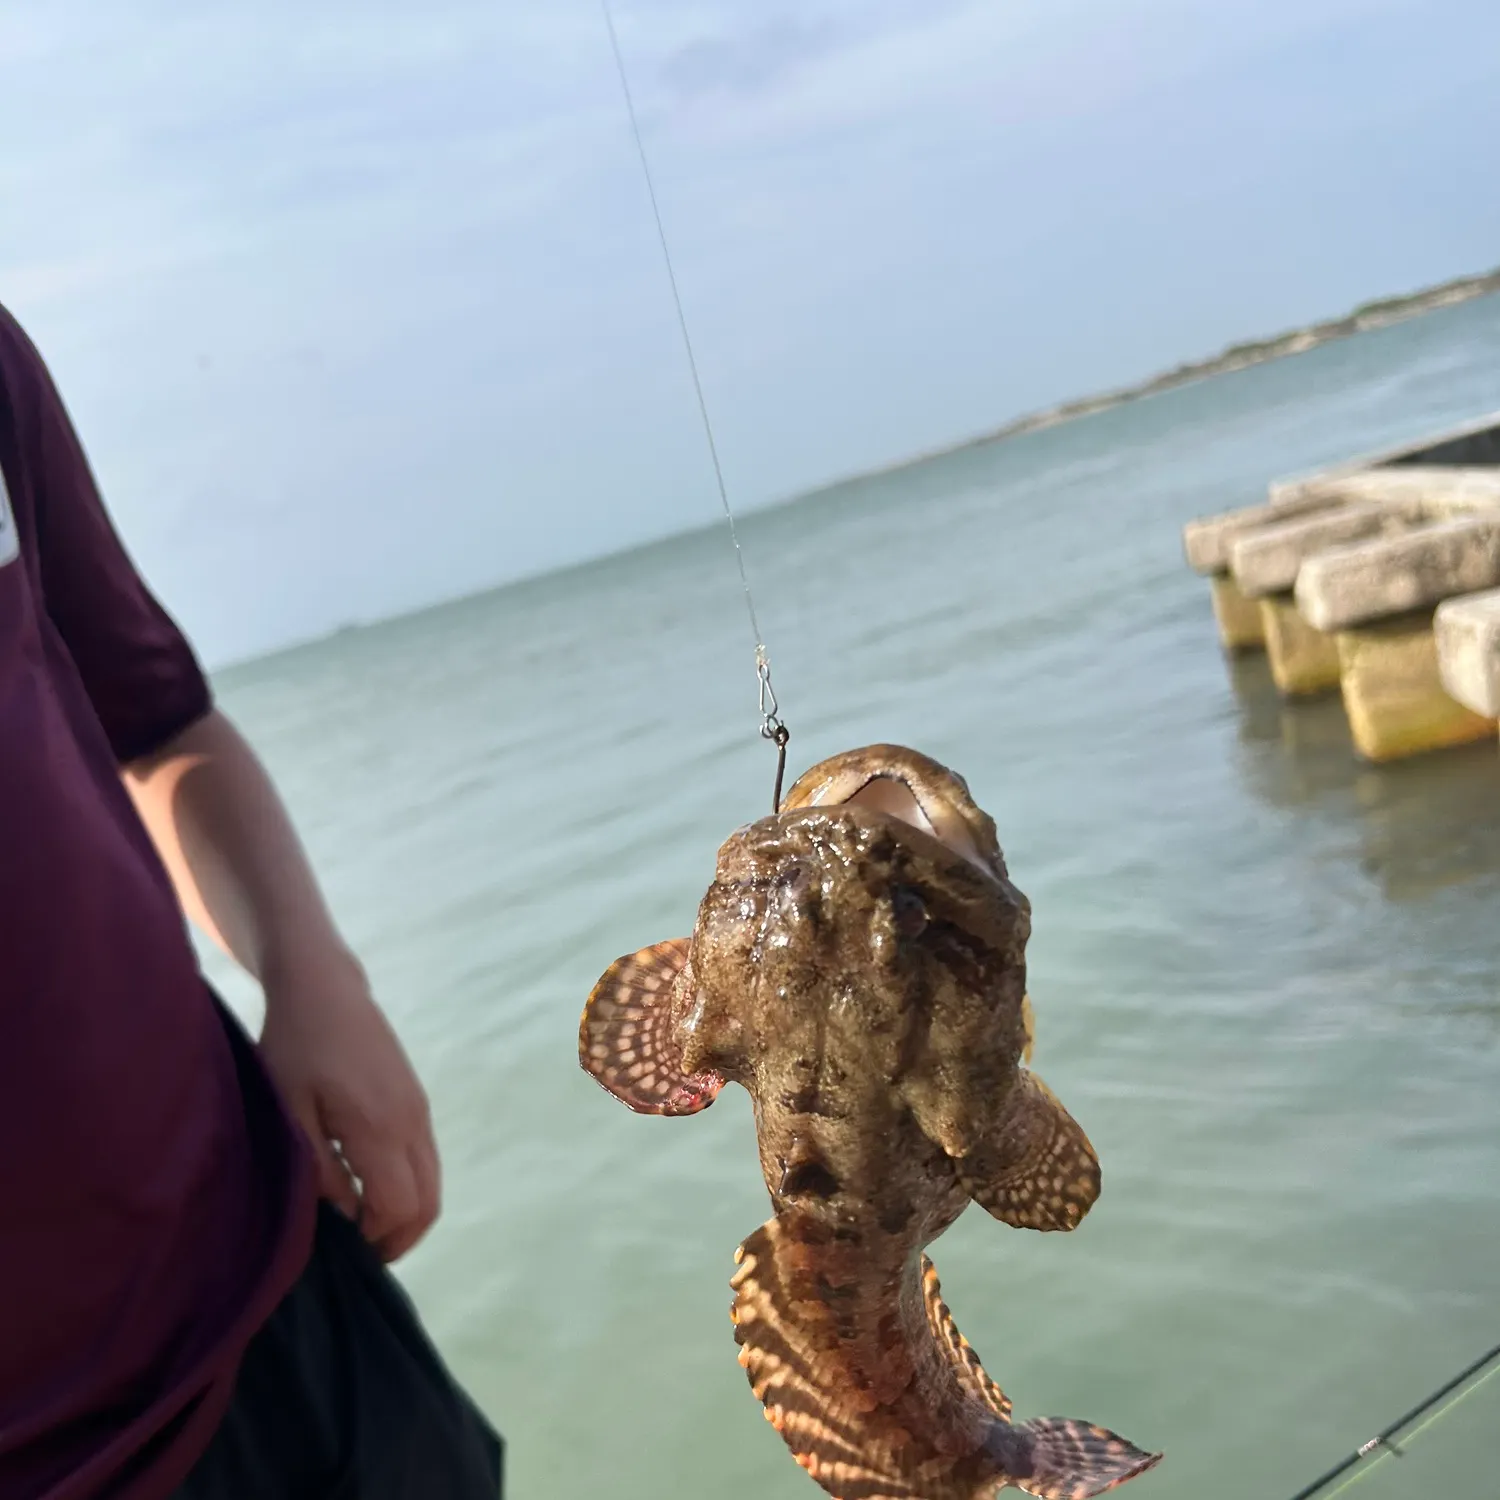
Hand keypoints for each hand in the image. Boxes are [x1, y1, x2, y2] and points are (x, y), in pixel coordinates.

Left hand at [258, 948, 441, 1262]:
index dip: (375, 1238)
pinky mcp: (417, 1102)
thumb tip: (345, 1219)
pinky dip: (407, 1187)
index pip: (401, 1207)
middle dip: (397, 1237)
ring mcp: (420, 1111)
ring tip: (359, 1219)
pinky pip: (426, 1161)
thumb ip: (320, 1172)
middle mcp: (412, 1123)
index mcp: (380, 1128)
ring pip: (433, 1184)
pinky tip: (367, 1184)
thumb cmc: (295, 1048)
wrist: (326, 990)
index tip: (339, 1244)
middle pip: (429, 1204)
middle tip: (355, 1247)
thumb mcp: (292, 1113)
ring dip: (403, 1212)